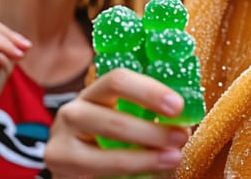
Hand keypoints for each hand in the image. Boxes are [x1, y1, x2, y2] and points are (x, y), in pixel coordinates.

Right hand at [45, 68, 188, 177]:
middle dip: (152, 131)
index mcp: (94, 92)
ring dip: (145, 159)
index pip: (117, 80)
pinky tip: (151, 174)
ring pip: (106, 157)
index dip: (149, 92)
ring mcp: (62, 146)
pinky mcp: (62, 173)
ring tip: (173, 158)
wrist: (71, 161)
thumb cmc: (107, 133)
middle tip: (181, 136)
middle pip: (113, 121)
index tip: (177, 106)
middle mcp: (72, 114)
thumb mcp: (122, 114)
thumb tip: (188, 118)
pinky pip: (99, 176)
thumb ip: (147, 112)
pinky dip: (131, 175)